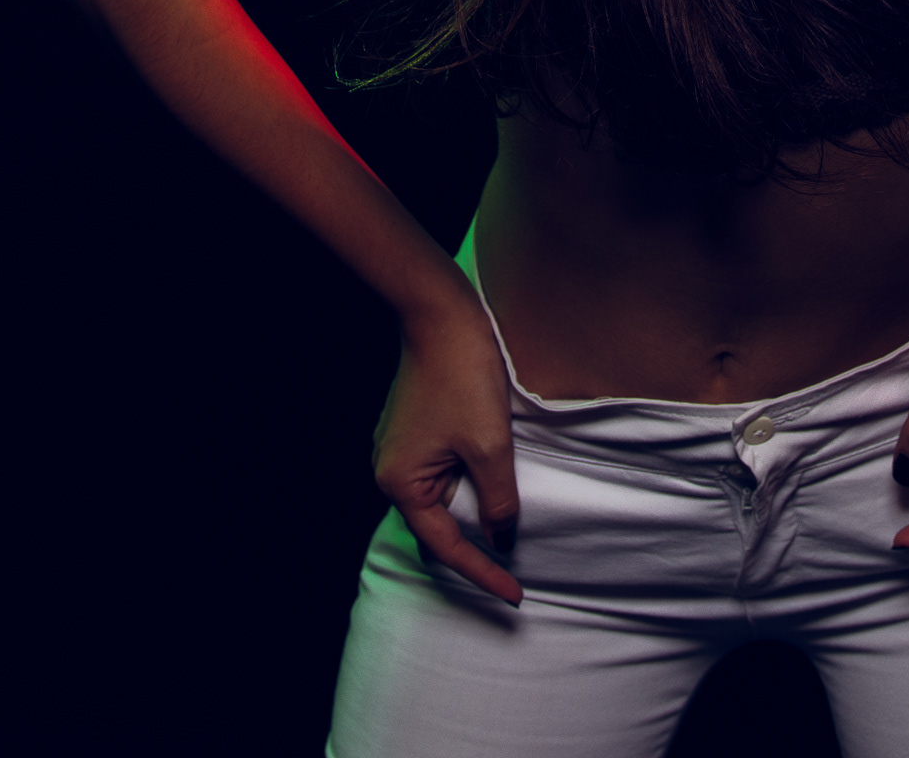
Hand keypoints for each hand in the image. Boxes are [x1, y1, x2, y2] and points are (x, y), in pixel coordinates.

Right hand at [372, 288, 523, 604]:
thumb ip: (498, 500)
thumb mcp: (491, 445)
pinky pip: (443, 472)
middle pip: (439, 526)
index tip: (516, 596)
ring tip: (512, 523)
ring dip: (475, 508)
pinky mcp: (414, 429)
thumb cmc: (463, 375)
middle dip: (476, 545)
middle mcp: (391, 471)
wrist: (442, 313)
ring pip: (444, 497)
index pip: (445, 547)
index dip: (483, 574)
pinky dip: (470, 481)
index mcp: (400, 483)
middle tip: (517, 571)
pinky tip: (496, 480)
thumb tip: (501, 536)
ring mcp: (400, 449)